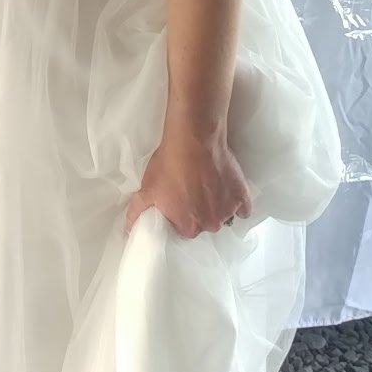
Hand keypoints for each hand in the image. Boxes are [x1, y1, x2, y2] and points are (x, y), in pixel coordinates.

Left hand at [126, 123, 250, 237]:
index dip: (182, 217)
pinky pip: (243, 209)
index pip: (185, 230)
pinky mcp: (241, 197)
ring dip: (217, 206)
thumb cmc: (168, 164)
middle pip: (205, 224)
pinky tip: (226, 190)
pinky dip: (236, 202)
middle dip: (199, 212)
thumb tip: (128, 230)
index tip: (180, 204)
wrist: (192, 140)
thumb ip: (136, 214)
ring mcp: (227, 211)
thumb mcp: (146, 189)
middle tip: (193, 191)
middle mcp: (210, 224)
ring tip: (207, 185)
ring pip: (223, 216)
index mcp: (188, 226)